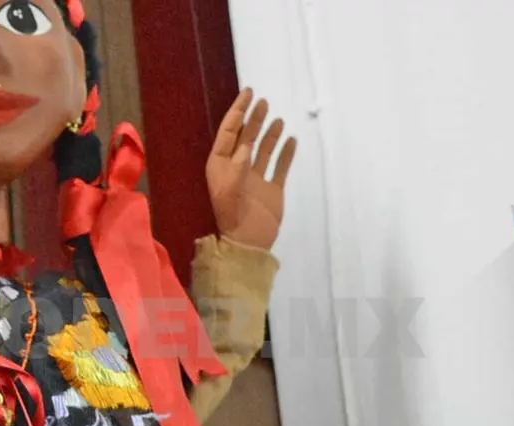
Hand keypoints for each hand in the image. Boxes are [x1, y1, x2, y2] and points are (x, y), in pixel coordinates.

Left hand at [206, 89, 297, 250]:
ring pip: (263, 150)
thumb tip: (246, 146)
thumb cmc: (234, 219)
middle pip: (246, 137)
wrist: (250, 245)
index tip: (248, 93)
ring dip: (269, 134)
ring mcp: (256, 179)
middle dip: (253, 118)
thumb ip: (237, 168)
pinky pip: (280, 166)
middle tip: (262, 101)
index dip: (237, 112)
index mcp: (221, 167)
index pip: (229, 133)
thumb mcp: (230, 193)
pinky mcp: (272, 189)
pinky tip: (291, 140)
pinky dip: (286, 153)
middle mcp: (238, 169)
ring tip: (277, 119)